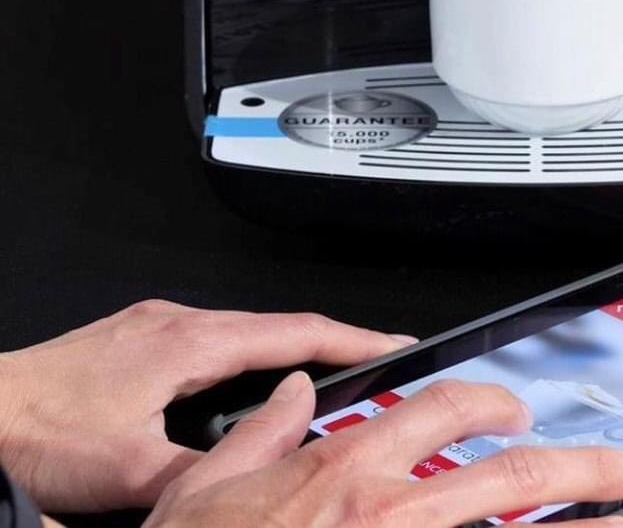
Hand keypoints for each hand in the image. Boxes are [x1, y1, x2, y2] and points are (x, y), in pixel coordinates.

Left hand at [0, 301, 414, 512]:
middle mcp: (180, 324)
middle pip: (278, 327)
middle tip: (371, 364)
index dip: (352, 340)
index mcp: (192, 343)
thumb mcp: (129, 470)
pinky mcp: (139, 340)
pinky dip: (248, 358)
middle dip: (330, 344)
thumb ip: (201, 477)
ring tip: (319, 377)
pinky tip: (243, 386)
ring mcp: (158, 327)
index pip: (295, 333)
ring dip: (288, 352)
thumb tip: (252, 490)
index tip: (393, 346)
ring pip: (245, 335)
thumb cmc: (37, 427)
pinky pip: (215, 341)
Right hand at [146, 375, 622, 527]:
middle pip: (508, 472)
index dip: (487, 399)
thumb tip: (288, 392)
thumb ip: (257, 432)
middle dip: (574, 464)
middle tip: (620, 466)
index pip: (439, 408)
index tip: (513, 406)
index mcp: (345, 469)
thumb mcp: (205, 489)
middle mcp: (391, 512)